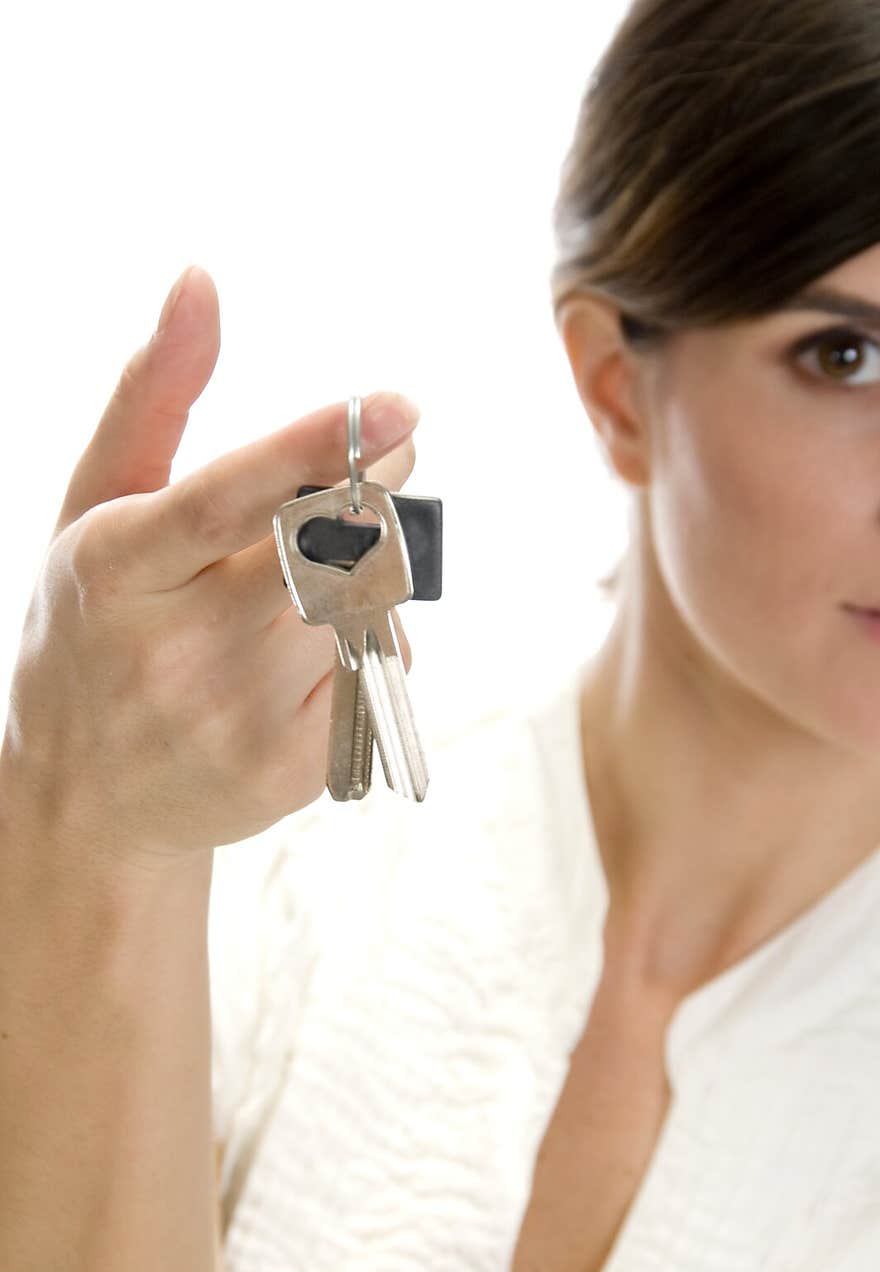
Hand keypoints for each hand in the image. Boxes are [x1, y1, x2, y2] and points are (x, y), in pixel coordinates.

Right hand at [0, 266, 420, 870]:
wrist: (90, 800)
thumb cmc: (95, 631)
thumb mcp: (97, 512)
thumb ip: (152, 398)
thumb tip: (201, 280)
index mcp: (118, 569)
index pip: (223, 503)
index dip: (311, 453)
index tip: (394, 409)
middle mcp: (175, 651)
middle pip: (322, 553)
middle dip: (378, 492)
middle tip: (391, 456)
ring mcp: (236, 721)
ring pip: (365, 608)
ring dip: (370, 571)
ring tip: (310, 582)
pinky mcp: (292, 771)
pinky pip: (378, 671)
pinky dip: (370, 641)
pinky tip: (307, 657)